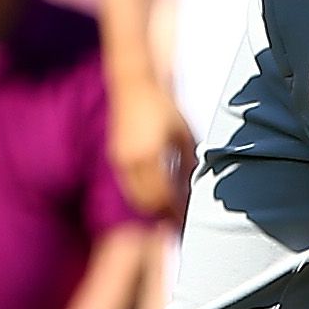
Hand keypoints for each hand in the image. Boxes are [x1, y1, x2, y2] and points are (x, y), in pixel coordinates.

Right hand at [109, 76, 194, 218]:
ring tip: (167, 211)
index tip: (186, 219)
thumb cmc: (161, 106)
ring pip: (136, 197)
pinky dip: (142, 195)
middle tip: (178, 221)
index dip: (175, 212)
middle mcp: (132, 162)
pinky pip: (130, 186)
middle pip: (148, 203)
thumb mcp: (183, 136)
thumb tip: (192, 188)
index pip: (164, 197)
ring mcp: (121, 161)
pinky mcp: (117, 158)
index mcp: (150, 157)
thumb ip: (187, 165)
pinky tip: (155, 193)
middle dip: (163, 215)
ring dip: (152, 207)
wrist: (134, 86)